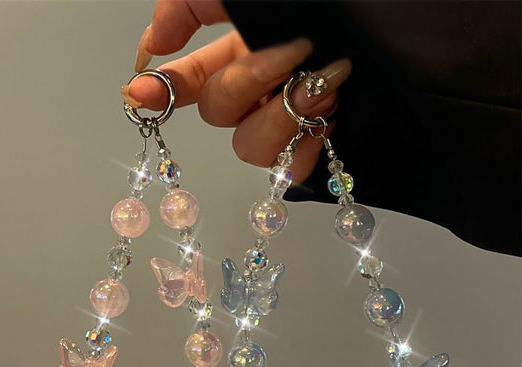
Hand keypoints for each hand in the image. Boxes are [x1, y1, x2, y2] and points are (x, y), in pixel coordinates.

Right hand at [125, 0, 350, 181]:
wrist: (405, 30)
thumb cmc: (343, 8)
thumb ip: (196, 4)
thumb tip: (152, 43)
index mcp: (242, 53)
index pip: (188, 78)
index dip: (161, 87)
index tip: (140, 90)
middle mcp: (260, 91)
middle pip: (216, 113)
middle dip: (246, 84)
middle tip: (294, 52)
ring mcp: (285, 123)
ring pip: (248, 147)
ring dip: (280, 117)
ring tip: (324, 85)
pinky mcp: (314, 150)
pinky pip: (289, 170)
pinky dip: (304, 147)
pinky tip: (328, 120)